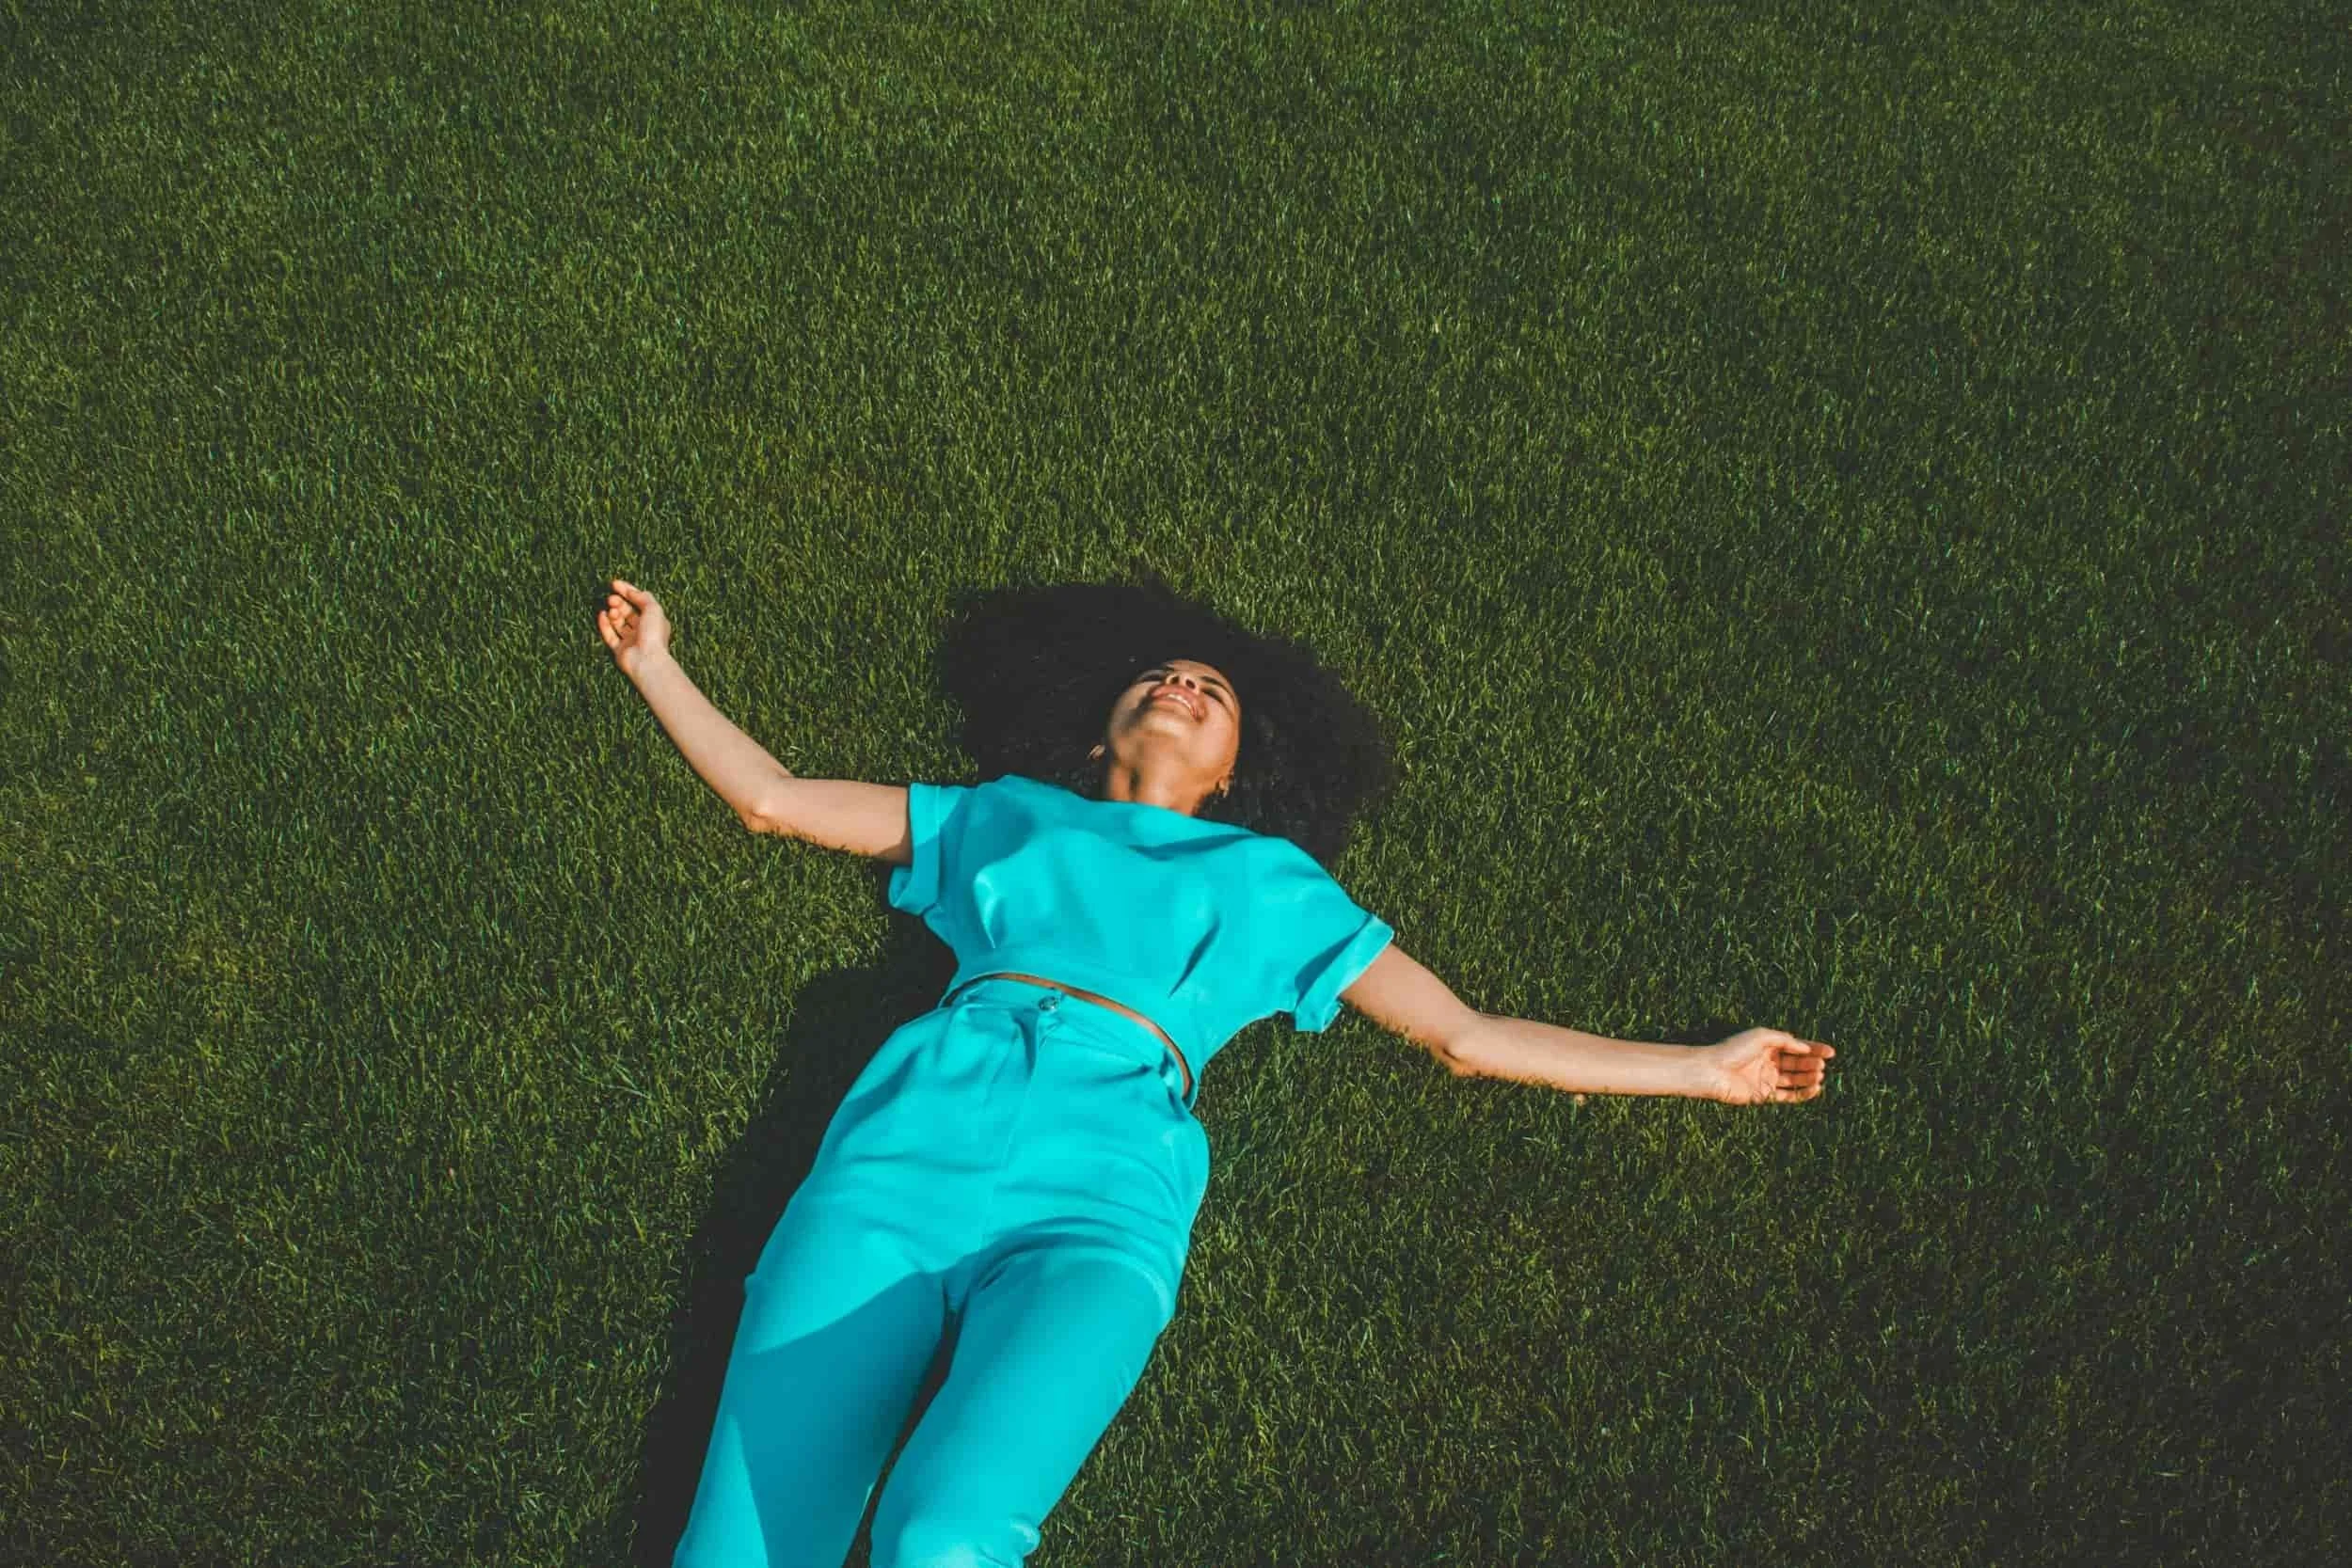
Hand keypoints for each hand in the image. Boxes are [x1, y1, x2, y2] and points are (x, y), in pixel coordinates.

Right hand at [597, 579, 672, 679]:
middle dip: (619, 603)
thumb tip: (631, 591)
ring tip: (612, 610)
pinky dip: (605, 624)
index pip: (639, 602)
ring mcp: (631, 641)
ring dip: (613, 613)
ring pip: (618, 623)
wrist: (647, 661)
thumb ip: (642, 596)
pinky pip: (609, 635)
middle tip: (612, 599)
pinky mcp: (619, 651)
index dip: (627, 591)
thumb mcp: (653, 608)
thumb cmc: (654, 634)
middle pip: (628, 612)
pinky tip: (602, 614)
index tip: (615, 584)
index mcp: (654, 621)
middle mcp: (643, 631)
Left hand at [1699, 1028, 1835, 1104]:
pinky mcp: (1764, 1095)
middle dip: (1811, 1063)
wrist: (1713, 1071)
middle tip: (1822, 1065)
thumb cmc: (1734, 1049)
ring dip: (1809, 1077)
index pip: (1796, 1047)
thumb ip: (1785, 1040)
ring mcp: (1766, 1079)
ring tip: (1819, 1075)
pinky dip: (1803, 1093)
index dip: (1814, 1049)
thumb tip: (1805, 1047)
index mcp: (1768, 1045)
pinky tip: (1815, 1089)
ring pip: (1794, 1079)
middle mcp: (1768, 1062)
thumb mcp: (1761, 1036)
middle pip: (1797, 1063)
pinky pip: (1788, 1095)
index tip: (1831, 1052)